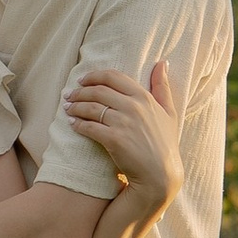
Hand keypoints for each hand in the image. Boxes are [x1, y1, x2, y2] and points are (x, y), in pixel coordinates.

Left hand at [64, 58, 180, 205]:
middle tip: (69, 95)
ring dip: (75, 106)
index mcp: (144, 97)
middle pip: (98, 90)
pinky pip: (89, 127)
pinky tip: (72, 124)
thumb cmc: (165, 144)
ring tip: (67, 107)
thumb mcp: (169, 112)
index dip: (94, 76)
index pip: (114, 77)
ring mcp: (123, 123)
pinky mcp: (114, 140)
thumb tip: (162, 62)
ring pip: (91, 107)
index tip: (82, 80)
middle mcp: (133, 107)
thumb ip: (163, 86)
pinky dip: (78, 124)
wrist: (160, 174)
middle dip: (80, 91)